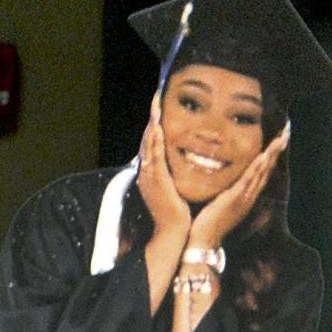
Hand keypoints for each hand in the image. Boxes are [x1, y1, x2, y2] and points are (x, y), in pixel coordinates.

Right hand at [136, 96, 190, 238]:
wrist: (173, 234)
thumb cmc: (176, 216)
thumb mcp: (174, 191)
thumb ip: (175, 176)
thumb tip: (184, 165)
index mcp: (152, 174)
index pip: (152, 144)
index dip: (154, 125)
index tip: (158, 109)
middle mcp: (147, 172)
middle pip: (147, 139)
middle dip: (151, 117)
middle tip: (155, 97)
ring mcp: (150, 176)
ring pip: (149, 143)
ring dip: (152, 122)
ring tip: (155, 103)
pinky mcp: (158, 181)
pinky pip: (155, 155)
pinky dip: (155, 139)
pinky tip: (158, 125)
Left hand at [187, 123, 289, 251]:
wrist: (203, 243)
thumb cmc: (208, 224)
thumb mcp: (219, 204)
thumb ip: (223, 192)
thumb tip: (221, 180)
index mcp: (245, 197)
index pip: (261, 173)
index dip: (270, 157)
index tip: (277, 141)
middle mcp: (248, 197)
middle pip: (266, 170)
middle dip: (276, 151)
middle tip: (286, 133)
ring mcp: (243, 199)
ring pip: (261, 173)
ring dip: (271, 156)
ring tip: (280, 140)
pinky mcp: (234, 200)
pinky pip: (247, 181)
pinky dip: (256, 169)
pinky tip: (263, 157)